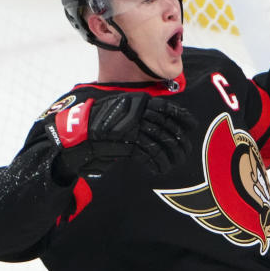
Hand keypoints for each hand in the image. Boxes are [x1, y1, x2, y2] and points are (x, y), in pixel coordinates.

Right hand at [45, 93, 196, 179]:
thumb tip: (160, 123)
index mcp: (137, 101)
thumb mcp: (121, 112)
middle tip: (185, 152)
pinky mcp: (128, 141)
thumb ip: (138, 114)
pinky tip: (158, 169)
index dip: (182, 117)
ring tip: (172, 164)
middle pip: (167, 127)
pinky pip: (149, 153)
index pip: (166, 108)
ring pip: (161, 142)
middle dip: (178, 142)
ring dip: (170, 156)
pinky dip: (156, 163)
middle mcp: (137, 111)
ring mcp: (133, 126)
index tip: (192, 125)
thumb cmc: (98, 125)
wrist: (77, 135)